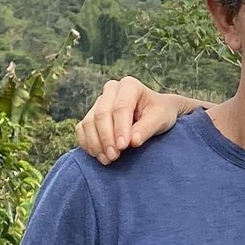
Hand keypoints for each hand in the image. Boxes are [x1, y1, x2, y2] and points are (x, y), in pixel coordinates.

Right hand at [76, 76, 202, 163]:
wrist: (155, 113)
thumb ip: (148, 128)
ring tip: (108, 159)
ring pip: (89, 122)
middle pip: (101, 114)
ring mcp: (99, 102)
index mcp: (129, 85)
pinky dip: (88, 144)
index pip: (120, 107)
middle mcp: (111, 90)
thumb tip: (133, 141)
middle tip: (114, 156)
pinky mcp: (91, 115)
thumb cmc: (160, 113)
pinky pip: (82, 129)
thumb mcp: (161, 119)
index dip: (120, 128)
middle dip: (106, 138)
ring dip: (96, 143)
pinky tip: (99, 155)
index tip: (123, 146)